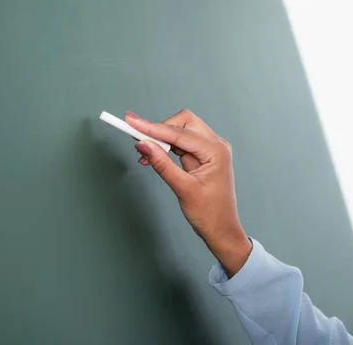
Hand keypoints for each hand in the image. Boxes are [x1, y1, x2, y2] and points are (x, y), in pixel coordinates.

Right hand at [125, 110, 251, 276]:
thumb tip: (143, 144)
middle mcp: (215, 145)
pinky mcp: (201, 156)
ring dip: (160, 138)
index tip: (131, 121)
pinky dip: (164, 146)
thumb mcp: (183, 188)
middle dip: (160, 128)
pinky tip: (152, 156)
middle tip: (138, 138)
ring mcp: (209, 149)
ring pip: (180, 130)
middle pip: (183, 122)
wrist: (221, 230)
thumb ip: (162, 164)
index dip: (152, 127)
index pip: (179, 133)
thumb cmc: (209, 213)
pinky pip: (180, 143)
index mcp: (216, 151)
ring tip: (143, 151)